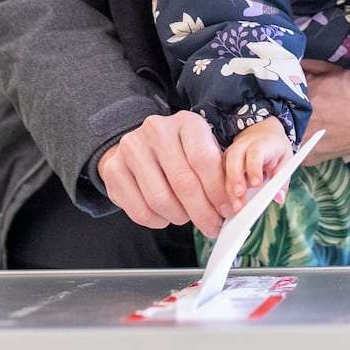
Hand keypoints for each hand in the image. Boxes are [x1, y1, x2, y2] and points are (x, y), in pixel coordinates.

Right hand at [97, 110, 231, 238]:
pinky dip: (158, 221)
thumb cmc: (179, 151)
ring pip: (161, 200)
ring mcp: (132, 149)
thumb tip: (235, 203)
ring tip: (186, 215)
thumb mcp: (203, 149)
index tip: (227, 210)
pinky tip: (166, 215)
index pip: (204, 160)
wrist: (138, 144)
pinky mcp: (114, 170)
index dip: (218, 192)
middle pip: (183, 183)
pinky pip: (140, 210)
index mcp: (186, 122)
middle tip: (212, 226)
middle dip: (202, 212)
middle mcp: (156, 131)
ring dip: (180, 217)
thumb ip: (220, 173)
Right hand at [225, 118, 292, 206]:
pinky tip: (228, 202)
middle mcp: (243, 146)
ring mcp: (231, 152)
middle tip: (240, 196)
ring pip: (224, 167)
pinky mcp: (223, 161)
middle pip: (234, 158)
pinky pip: (219, 174)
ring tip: (236, 205)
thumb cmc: (274, 148)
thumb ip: (282, 179)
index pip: (256, 153)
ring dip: (227, 187)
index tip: (256, 184)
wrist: (262, 133)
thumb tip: (279, 198)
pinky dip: (222, 188)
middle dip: (235, 179)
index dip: (254, 168)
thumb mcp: (285, 159)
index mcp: (262, 143)